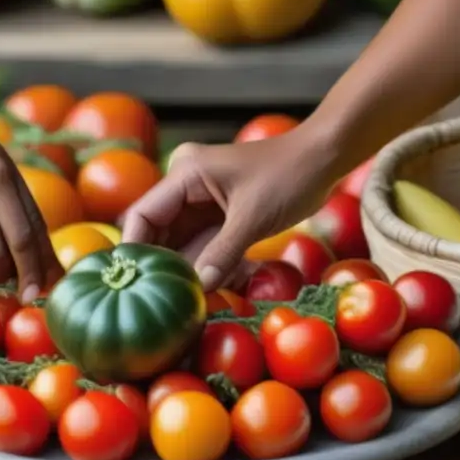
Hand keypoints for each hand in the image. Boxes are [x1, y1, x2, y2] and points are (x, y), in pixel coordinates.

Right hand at [122, 125, 338, 290]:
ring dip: (183, 270)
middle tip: (161, 301)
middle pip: (158, 232)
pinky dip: (204, 266)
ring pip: (180, 243)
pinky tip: (204, 290)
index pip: (143, 215)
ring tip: (181, 301)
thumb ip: (223, 253)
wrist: (324, 158)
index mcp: (185, 175)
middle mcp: (187, 188)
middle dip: (161, 266)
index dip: (135, 250)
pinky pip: (202, 246)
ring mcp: (203, 202)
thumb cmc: (289, 175)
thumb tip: (199, 288)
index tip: (135, 284)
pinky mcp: (220, 216)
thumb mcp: (253, 217)